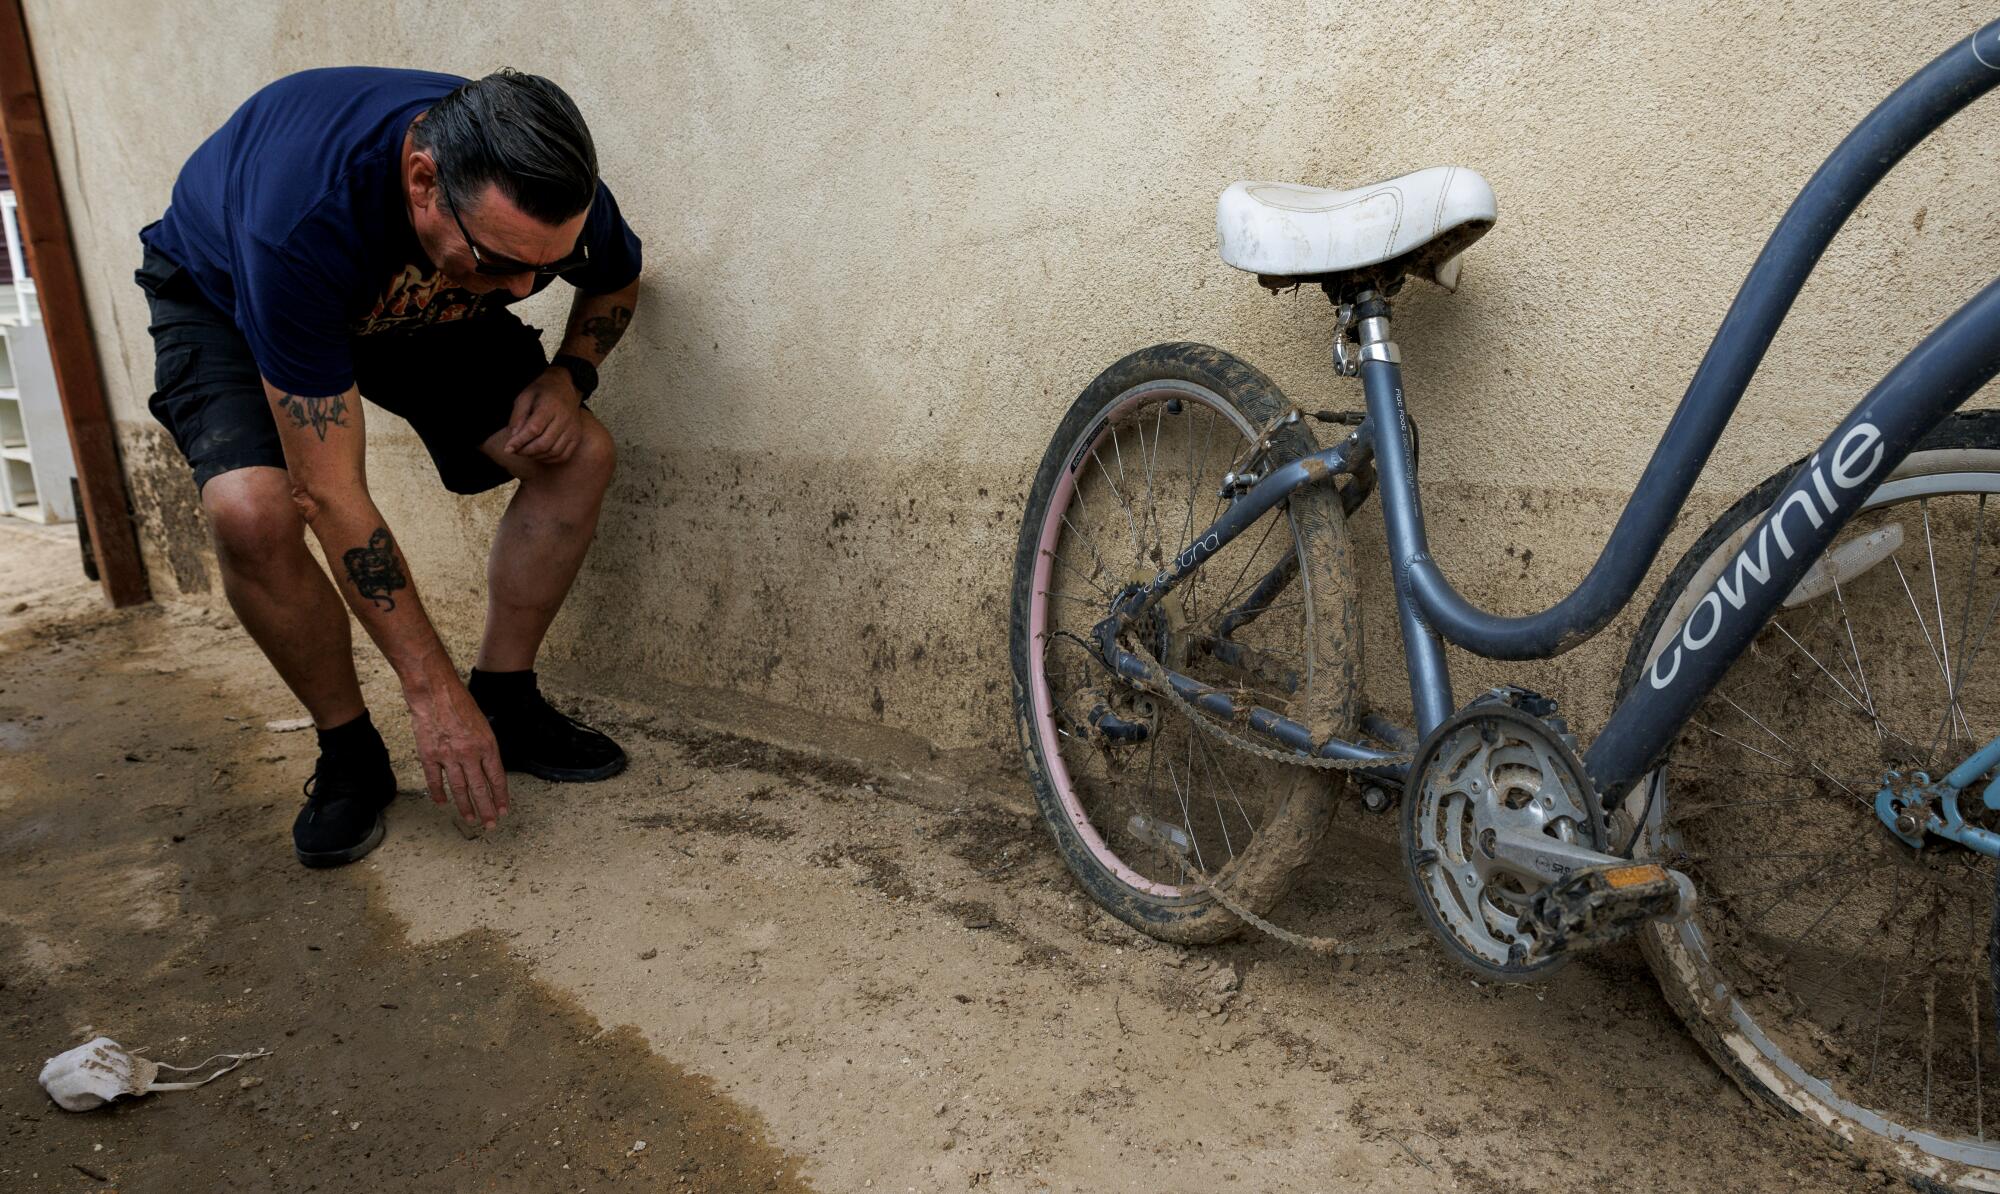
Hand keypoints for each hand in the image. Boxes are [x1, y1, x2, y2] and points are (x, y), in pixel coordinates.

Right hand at [405, 671, 508, 827]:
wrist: (434, 692)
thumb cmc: (460, 704)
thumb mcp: (483, 724)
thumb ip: (485, 748)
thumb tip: (488, 769)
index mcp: (487, 745)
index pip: (497, 778)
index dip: (500, 796)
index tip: (503, 810)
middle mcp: (470, 754)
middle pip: (480, 788)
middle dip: (487, 809)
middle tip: (491, 825)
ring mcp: (448, 756)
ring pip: (459, 789)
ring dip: (466, 806)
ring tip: (471, 819)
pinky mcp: (429, 755)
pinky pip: (435, 780)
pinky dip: (439, 794)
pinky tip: (443, 804)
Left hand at [504, 367, 584, 462]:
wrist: (564, 388)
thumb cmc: (542, 392)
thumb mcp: (525, 396)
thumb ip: (518, 416)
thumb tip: (514, 437)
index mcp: (550, 406)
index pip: (534, 429)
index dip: (520, 441)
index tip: (508, 449)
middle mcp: (565, 419)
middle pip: (544, 443)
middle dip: (526, 451)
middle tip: (515, 451)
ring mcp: (573, 429)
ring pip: (553, 451)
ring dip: (536, 456)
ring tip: (525, 452)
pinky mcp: (576, 437)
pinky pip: (563, 455)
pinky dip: (549, 459)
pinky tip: (539, 455)